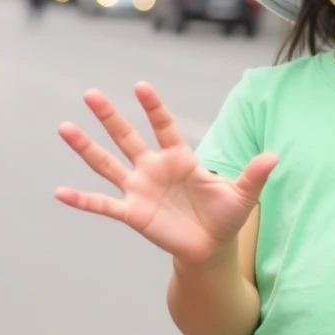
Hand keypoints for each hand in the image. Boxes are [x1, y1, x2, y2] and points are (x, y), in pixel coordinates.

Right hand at [55, 82, 276, 266]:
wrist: (211, 248)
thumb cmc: (225, 217)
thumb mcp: (243, 196)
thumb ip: (254, 175)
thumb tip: (274, 156)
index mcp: (180, 158)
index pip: (164, 126)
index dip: (153, 108)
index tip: (141, 87)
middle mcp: (154, 168)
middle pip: (127, 137)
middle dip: (110, 116)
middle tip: (90, 93)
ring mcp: (140, 189)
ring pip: (108, 164)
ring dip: (86, 148)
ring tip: (64, 127)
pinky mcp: (132, 213)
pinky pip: (103, 204)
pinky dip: (82, 200)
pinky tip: (60, 192)